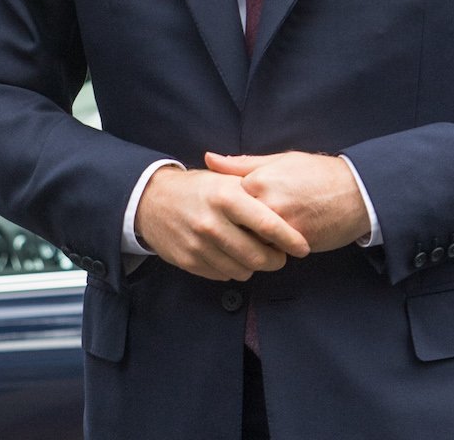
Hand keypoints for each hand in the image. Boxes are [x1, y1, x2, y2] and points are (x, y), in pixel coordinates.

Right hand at [134, 165, 309, 280]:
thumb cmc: (197, 188)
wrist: (150, 200)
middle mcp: (211, 222)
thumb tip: (287, 205)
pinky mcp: (189, 261)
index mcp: (224, 196)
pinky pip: (224, 275)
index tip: (303, 247)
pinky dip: (233, 269)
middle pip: (259, 255)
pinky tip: (230, 255)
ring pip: (243, 270)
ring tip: (253, 253)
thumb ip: (254, 190)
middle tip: (279, 255)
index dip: (291, 239)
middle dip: (276, 260)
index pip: (268, 224)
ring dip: (254, 266)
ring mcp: (199, 245)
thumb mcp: (223, 178)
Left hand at [205, 151, 370, 253]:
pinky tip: (274, 243)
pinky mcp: (298, 243)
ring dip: (252, 241)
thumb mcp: (279, 160)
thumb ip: (241, 164)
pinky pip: (274, 251)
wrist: (357, 192)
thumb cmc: (316, 173)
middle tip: (233, 228)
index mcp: (258, 181)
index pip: (225, 201)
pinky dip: (271, 249)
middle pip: (235, 224)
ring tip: (255, 236)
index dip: (224, 208)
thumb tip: (209, 158)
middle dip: (234, 228)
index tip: (223, 210)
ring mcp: (283, 226)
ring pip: (253, 241)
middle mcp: (267, 204)